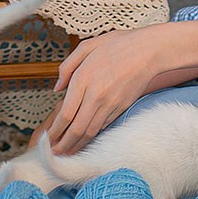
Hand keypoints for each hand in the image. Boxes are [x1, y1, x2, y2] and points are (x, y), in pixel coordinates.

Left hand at [46, 26, 172, 155]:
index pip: (65, 114)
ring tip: (66, 153)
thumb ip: (67, 67)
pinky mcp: (121, 108)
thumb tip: (57, 88)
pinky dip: (92, 137)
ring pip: (90, 133)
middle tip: (54, 154)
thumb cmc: (118, 44)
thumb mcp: (87, 46)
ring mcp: (110, 104)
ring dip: (77, 146)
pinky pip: (103, 127)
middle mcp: (96, 96)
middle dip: (63, 145)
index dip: (55, 131)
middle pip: (76, 129)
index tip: (48, 138)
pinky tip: (84, 141)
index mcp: (83, 79)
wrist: (149, 51)